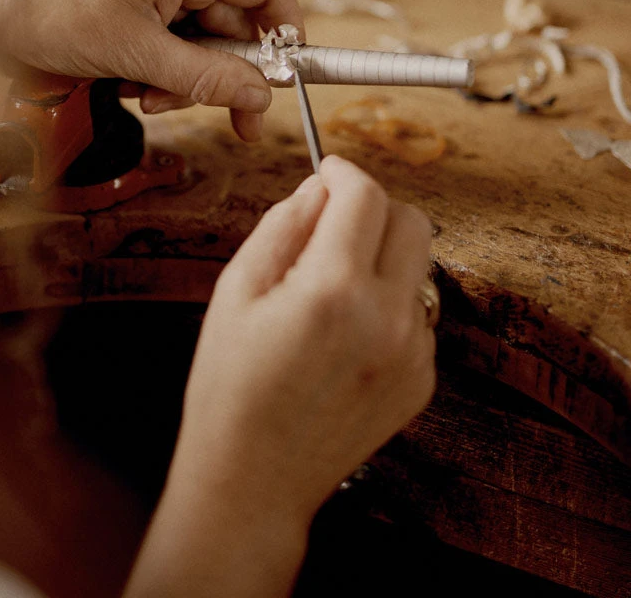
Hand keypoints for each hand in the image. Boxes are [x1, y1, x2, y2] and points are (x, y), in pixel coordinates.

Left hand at [0, 0, 302, 140]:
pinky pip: (172, 32)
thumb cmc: (51, 12)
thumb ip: (207, 78)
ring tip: (146, 95)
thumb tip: (261, 97)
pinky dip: (161, 63)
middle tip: (229, 119)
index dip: (286, 33)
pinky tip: (131, 80)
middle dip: (223, 73)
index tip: (284, 78)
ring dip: (185, 75)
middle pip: (234, 21)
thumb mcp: (138, 56)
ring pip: (202, 34)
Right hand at [128, 156, 434, 596]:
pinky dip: (390, 303)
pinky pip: (419, 313)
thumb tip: (318, 188)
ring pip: (419, 266)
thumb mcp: (236, 290)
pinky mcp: (423, 380)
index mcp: (334, 290)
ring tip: (333, 288)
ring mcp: (414, 353)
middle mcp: (388, 317)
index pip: (365, 195)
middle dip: (374, 207)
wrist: (252, 483)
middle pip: (412, 220)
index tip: (328, 170)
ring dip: (383, 256)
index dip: (343, 171)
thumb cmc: (230, 387)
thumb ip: (283, 225)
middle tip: (334, 222)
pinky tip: (347, 333)